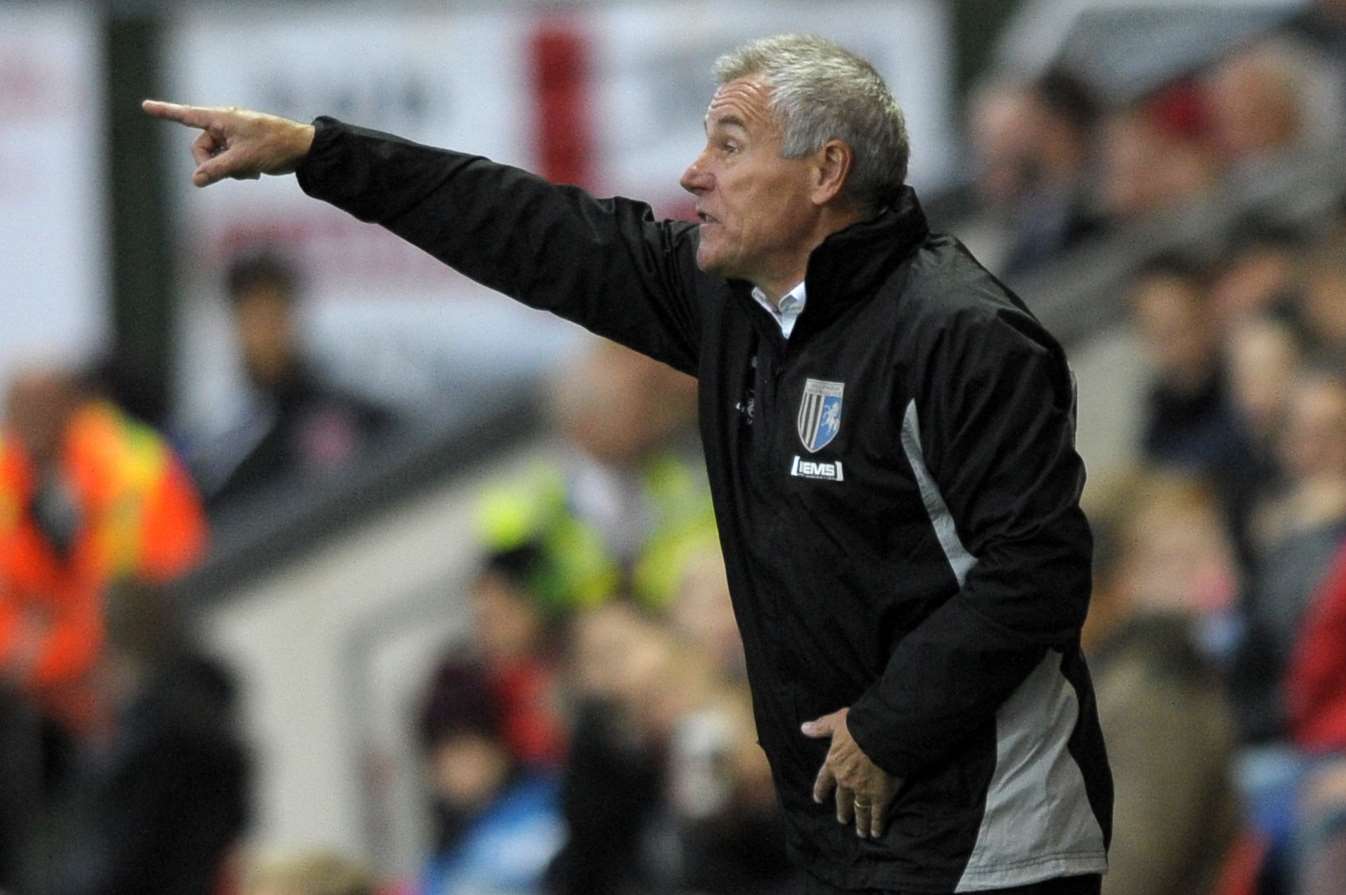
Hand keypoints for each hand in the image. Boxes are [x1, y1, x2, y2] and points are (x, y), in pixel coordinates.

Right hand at [142, 100, 315, 187]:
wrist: (303, 149)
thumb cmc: (274, 146)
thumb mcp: (243, 160)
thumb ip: (217, 170)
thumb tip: (196, 180)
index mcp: (221, 119)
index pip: (187, 116)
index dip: (165, 112)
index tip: (145, 106)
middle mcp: (224, 124)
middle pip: (201, 148)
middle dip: (212, 164)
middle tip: (233, 172)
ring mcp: (233, 136)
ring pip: (216, 158)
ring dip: (229, 169)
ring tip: (251, 170)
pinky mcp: (242, 146)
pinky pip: (228, 160)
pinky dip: (237, 169)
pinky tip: (255, 172)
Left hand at [802, 707, 898, 838]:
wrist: (881, 735)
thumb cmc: (858, 726)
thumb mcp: (836, 722)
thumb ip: (821, 727)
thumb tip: (804, 728)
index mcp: (834, 764)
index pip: (824, 780)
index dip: (821, 790)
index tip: (818, 799)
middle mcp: (846, 781)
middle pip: (843, 800)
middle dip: (843, 811)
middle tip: (842, 820)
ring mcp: (863, 791)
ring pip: (860, 810)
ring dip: (860, 822)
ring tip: (860, 832)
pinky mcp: (881, 796)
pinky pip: (877, 814)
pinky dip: (877, 824)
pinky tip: (876, 832)